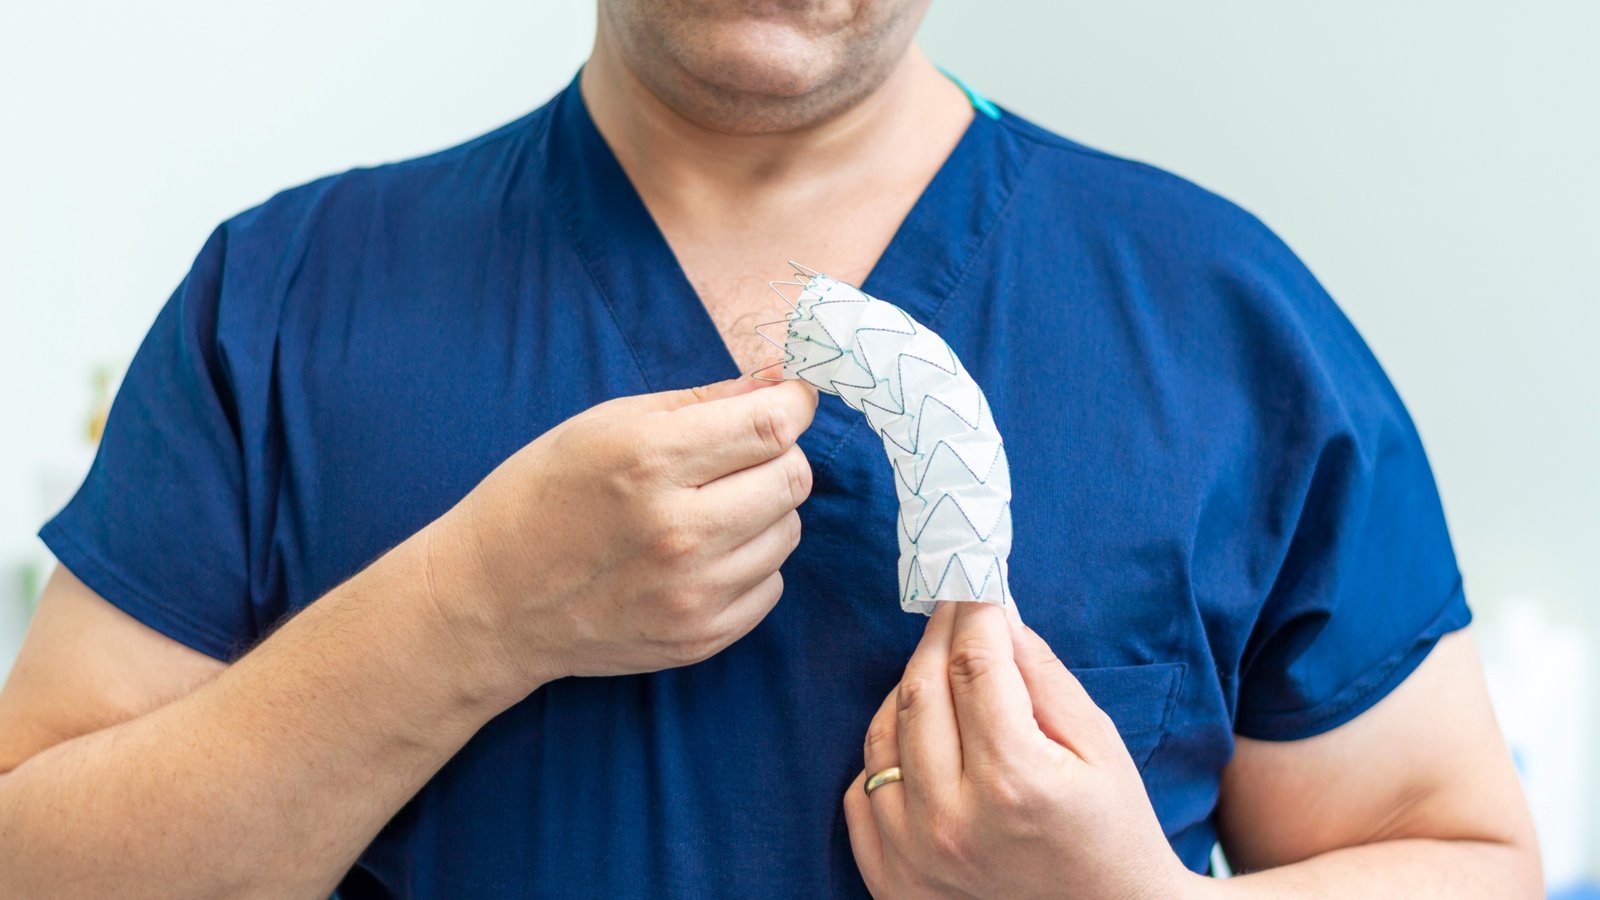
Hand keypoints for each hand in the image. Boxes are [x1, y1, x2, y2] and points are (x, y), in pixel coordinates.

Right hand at [421, 376, 818, 690]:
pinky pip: (771, 584)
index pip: (771, 426)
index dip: (793, 405)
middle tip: (739, 457)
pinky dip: (750, 563)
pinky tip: (702, 555)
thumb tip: (779, 382)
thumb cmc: (543, 495)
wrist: (492, 601)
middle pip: (792, 479)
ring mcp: (692, 593)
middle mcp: (678, 531)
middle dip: (778, 457)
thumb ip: (702, 401)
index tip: (788, 401)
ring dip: (764, 512)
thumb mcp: (606, 424)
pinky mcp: (700, 638)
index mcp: (649, 462)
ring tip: (708, 509)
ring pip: (788, 532)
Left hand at [843, 602, 1199, 898]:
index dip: (974, 613)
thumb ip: (1040, 673)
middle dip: (940, 638)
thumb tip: (993, 611)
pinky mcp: (892, 882)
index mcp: (1015, 782)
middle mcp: (951, 822)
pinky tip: (922, 740)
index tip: (974, 584)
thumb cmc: (1112, 829)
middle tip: (956, 611)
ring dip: (909, 689)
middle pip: (921, 690)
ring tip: (944, 673)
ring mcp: (914, 857)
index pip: (975, 665)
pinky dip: (886, 753)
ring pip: (882, 733)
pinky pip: (862, 789)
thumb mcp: (1097, 743)